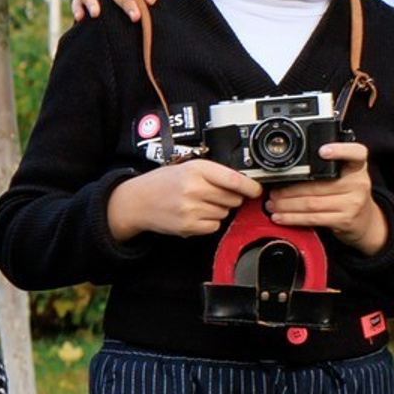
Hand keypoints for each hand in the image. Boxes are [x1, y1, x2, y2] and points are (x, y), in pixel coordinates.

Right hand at [105, 157, 260, 240]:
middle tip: (214, 194)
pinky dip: (209, 222)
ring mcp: (191, 209)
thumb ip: (215, 174)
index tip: (256, 190)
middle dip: (230, 197)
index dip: (250, 187)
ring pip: (224, 213)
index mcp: (196, 169)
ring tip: (199, 204)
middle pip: (233, 198)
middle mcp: (194, 188)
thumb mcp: (188, 167)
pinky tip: (195, 214)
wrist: (137, 201)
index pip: (234, 180)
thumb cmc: (163, 183)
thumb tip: (244, 185)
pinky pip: (214, 226)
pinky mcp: (188, 226)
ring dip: (218, 210)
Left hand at [263, 142, 386, 251]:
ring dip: (286, 205)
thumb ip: (327, 170)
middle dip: (289, 190)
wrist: (365, 222)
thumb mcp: (345, 177)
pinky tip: (280, 217)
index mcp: (357, 167)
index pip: (356, 153)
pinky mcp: (345, 220)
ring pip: (311, 203)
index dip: (340, 150)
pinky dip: (292, 218)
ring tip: (272, 204)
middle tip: (273, 192)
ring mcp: (353, 202)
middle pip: (317, 184)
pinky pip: (313, 218)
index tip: (322, 151)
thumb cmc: (347, 195)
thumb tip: (289, 169)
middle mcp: (358, 183)